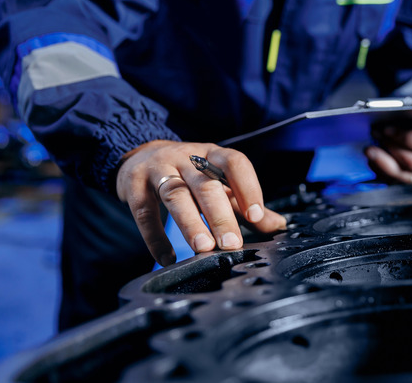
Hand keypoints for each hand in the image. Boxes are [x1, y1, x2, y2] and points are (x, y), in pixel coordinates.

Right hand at [116, 140, 286, 265]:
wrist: (139, 156)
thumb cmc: (188, 174)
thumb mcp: (218, 182)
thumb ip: (244, 204)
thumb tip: (278, 225)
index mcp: (213, 155)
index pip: (234, 163)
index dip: (247, 187)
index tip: (256, 216)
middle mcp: (186, 158)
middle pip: (206, 184)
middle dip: (220, 216)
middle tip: (231, 244)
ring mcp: (158, 169)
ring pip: (176, 195)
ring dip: (190, 223)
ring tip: (203, 248)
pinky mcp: (133, 185)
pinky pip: (144, 212)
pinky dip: (155, 237)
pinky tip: (166, 258)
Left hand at [365, 114, 411, 184]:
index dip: (403, 138)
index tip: (387, 128)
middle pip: (411, 162)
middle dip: (390, 148)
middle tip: (375, 135)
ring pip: (401, 174)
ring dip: (382, 161)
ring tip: (369, 150)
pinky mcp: (406, 180)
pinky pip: (391, 180)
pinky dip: (379, 170)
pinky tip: (371, 159)